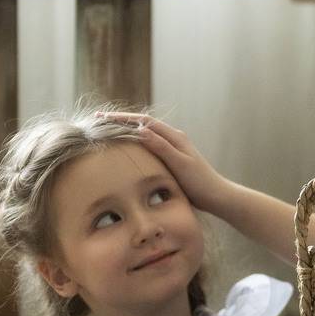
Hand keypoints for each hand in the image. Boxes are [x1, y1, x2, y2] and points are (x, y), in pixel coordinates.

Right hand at [107, 114, 229, 214]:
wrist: (217, 196)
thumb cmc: (200, 182)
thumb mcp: (179, 164)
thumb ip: (161, 147)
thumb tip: (141, 130)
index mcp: (174, 137)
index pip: (143, 122)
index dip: (122, 119)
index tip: (101, 118)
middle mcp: (173, 139)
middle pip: (142, 124)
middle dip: (120, 121)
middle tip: (97, 121)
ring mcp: (172, 148)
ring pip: (145, 134)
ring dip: (127, 130)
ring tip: (107, 131)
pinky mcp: (172, 159)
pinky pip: (149, 146)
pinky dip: (135, 143)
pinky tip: (126, 150)